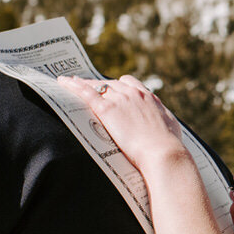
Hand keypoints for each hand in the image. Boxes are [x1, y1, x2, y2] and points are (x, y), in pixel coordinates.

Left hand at [57, 75, 189, 175]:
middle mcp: (133, 94)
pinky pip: (86, 92)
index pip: (129, 83)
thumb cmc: (169, 144)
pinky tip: (63, 82)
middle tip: (86, 87)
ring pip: (97, 86)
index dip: (117, 86)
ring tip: (69, 83)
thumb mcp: (170, 126)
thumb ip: (163, 118)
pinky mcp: (107, 109)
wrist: (163, 152)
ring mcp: (120, 100)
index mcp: (148, 97)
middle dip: (98, 85)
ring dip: (83, 84)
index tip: (111, 89)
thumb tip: (165, 121)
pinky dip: (73, 85)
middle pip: (110, 84)